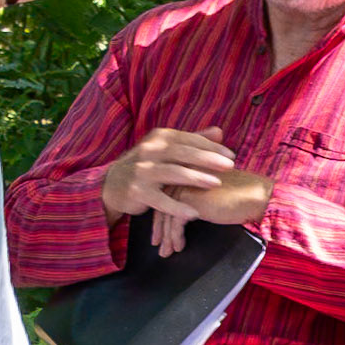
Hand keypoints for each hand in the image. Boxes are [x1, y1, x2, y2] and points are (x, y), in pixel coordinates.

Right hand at [100, 124, 234, 227]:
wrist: (113, 184)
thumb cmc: (147, 166)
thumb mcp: (166, 150)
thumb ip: (192, 141)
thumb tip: (219, 131)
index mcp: (158, 138)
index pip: (188, 139)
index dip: (210, 146)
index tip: (230, 154)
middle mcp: (149, 151)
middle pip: (182, 153)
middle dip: (207, 159)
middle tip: (230, 165)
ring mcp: (142, 171)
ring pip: (172, 173)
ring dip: (195, 178)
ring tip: (216, 183)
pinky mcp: (137, 191)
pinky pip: (160, 200)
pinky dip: (177, 207)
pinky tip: (194, 213)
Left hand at [152, 168, 273, 256]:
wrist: (256, 196)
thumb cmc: (238, 194)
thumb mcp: (210, 191)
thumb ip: (195, 194)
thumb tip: (180, 212)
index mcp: (185, 169)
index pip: (165, 193)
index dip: (161, 213)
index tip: (159, 230)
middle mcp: (181, 175)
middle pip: (162, 204)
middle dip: (160, 228)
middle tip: (158, 245)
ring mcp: (185, 186)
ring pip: (167, 215)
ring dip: (167, 236)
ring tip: (168, 251)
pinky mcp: (192, 200)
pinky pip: (176, 222)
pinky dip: (176, 237)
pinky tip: (180, 247)